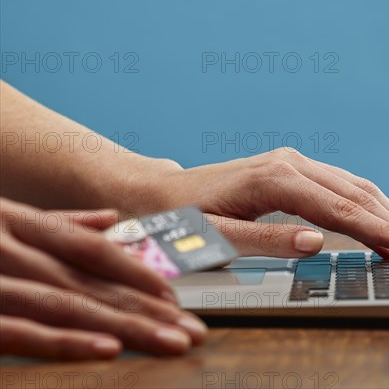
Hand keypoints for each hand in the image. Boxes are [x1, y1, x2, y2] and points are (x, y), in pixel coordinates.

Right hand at [0, 198, 206, 359]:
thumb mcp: (2, 217)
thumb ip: (57, 221)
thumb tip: (110, 219)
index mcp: (18, 222)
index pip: (91, 247)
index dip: (137, 271)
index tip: (175, 297)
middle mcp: (8, 249)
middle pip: (91, 281)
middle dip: (147, 307)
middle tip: (191, 329)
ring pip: (67, 305)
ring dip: (125, 326)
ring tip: (169, 341)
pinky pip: (22, 332)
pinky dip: (67, 342)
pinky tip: (110, 350)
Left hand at [148, 148, 388, 265]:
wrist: (162, 193)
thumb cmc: (184, 219)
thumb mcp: (215, 237)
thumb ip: (266, 241)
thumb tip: (316, 244)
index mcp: (276, 180)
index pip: (342, 210)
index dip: (383, 231)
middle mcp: (291, 164)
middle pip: (357, 194)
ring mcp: (293, 164)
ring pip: (353, 187)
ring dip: (385, 215)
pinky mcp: (291, 171)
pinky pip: (338, 188)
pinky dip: (364, 208)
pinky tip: (378, 226)